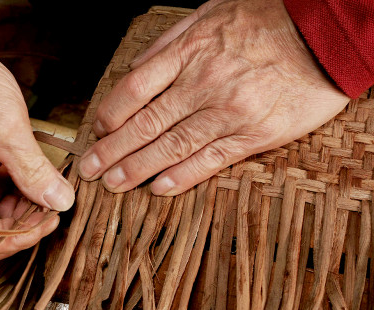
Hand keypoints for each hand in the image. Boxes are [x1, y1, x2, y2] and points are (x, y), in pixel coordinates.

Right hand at [0, 0, 73, 261]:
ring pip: (0, 213)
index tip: (51, 220)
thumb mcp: (7, 130)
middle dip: (28, 220)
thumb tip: (60, 202)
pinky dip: (23, 190)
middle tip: (58, 201)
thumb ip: (34, 172)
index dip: (20, 238)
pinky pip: (2, 193)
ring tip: (53, 186)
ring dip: (28, 205)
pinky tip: (41, 176)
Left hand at [78, 0, 348, 194]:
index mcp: (188, 52)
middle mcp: (203, 84)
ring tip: (113, 184)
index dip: (110, 114)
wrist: (323, 35)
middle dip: (112, 150)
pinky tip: (158, 189)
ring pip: (172, 146)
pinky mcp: (254, 135)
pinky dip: (182, 177)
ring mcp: (228, 112)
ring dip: (137, 169)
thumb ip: (169, 43)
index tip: (98, 131)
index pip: (134, 89)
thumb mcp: (210, 14)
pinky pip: (210, 160)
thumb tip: (135, 69)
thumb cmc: (264, 21)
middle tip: (89, 170)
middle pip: (145, 124)